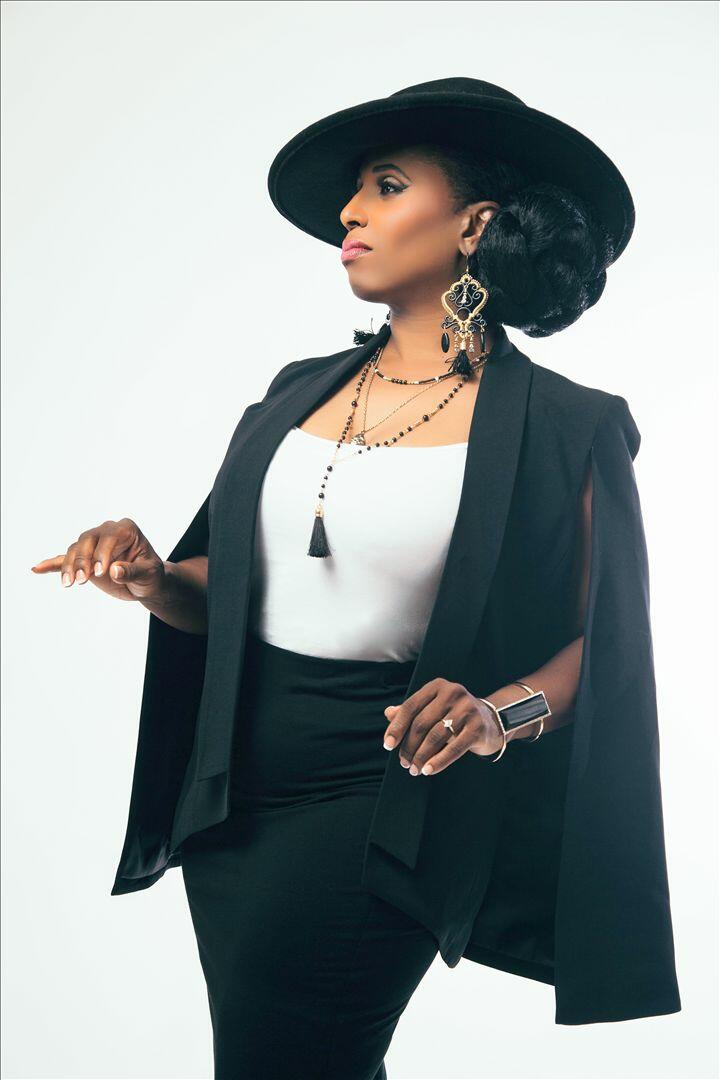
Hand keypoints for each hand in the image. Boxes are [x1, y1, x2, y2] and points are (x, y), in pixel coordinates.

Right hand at [30, 517, 166, 602]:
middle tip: (80, 581)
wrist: (148, 584)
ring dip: (69, 567)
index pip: (109, 537)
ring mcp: (93, 545)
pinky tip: (37, 569)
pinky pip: (65, 559)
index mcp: (125, 529)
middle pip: (86, 541)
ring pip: (75, 550)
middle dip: (81, 560)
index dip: (103, 554)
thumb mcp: (149, 574)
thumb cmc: (152, 575)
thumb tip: (115, 571)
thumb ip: (133, 572)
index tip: (101, 573)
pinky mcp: (84, 560)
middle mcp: (106, 532)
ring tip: (69, 584)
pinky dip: (52, 564)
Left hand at [382, 678, 504, 775]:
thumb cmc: (453, 716)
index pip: (410, 707)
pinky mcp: (478, 727)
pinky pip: (454, 748)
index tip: (388, 746)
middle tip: (404, 763)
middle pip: (422, 723)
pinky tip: (428, 770)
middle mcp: (452, 693)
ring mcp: (467, 709)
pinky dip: (439, 761)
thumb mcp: (432, 709)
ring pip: (436, 737)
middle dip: (409, 746)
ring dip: (422, 757)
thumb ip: (411, 711)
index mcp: (437, 686)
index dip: (397, 727)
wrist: (490, 721)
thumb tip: (388, 713)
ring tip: (415, 769)